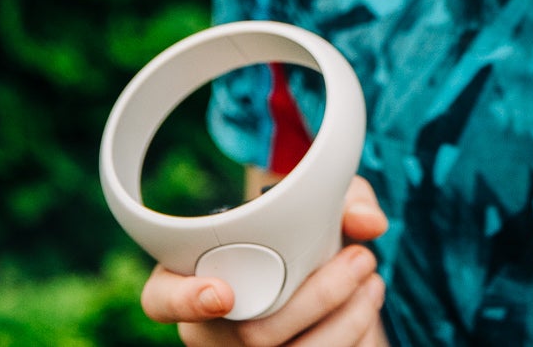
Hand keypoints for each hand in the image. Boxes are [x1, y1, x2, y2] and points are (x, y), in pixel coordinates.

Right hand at [140, 175, 390, 345]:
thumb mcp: (317, 206)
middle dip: (316, 298)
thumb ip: (341, 200)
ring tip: (371, 279)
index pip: (161, 300)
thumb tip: (368, 221)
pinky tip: (368, 301)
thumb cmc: (299, 236)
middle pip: (249, 333)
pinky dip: (351, 335)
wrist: (317, 276)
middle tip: (360, 257)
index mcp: (190, 278)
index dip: (184, 301)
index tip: (223, 293)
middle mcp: (209, 328)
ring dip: (344, 321)